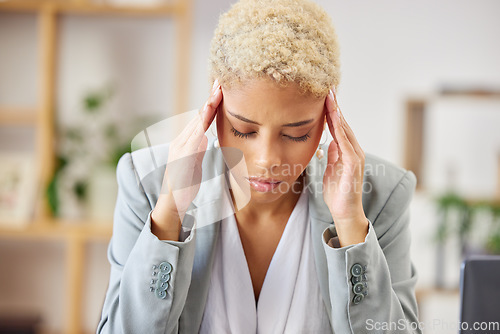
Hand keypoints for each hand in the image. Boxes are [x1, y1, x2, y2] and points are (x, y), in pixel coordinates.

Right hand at [151, 79, 221, 239]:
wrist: (172, 203)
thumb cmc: (184, 185)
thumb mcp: (195, 163)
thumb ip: (198, 149)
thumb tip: (205, 137)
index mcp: (186, 142)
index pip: (201, 119)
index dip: (212, 104)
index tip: (221, 89)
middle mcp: (181, 141)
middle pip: (199, 116)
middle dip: (210, 99)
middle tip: (221, 82)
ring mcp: (180, 148)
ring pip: (196, 123)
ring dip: (207, 107)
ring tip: (217, 93)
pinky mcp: (181, 157)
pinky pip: (193, 138)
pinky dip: (200, 125)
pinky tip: (208, 116)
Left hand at [323, 89, 367, 245]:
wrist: (345, 212)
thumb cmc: (338, 193)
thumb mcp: (331, 170)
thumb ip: (332, 155)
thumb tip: (329, 143)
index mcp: (347, 151)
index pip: (338, 126)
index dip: (331, 110)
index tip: (324, 95)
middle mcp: (354, 150)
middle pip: (342, 123)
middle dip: (334, 106)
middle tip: (328, 88)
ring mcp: (355, 156)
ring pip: (344, 130)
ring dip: (337, 113)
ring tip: (330, 97)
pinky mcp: (353, 165)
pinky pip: (345, 143)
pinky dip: (339, 130)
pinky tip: (334, 119)